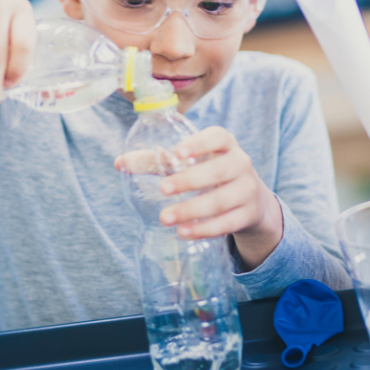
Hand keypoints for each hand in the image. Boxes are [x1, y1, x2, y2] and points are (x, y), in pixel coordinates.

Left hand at [117, 126, 283, 270]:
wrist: (250, 199)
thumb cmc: (210, 171)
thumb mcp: (189, 162)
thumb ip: (156, 160)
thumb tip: (119, 162)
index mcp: (225, 144)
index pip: (218, 137)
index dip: (200, 143)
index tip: (178, 152)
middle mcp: (241, 163)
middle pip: (220, 170)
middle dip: (190, 180)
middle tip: (164, 189)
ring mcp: (247, 189)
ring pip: (222, 200)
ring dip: (193, 210)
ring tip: (166, 218)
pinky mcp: (248, 214)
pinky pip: (227, 223)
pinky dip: (205, 229)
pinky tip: (184, 232)